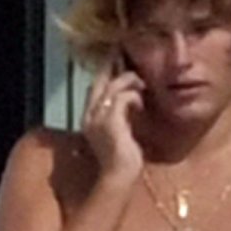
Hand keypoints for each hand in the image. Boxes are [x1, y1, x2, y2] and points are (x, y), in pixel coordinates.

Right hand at [81, 59, 144, 182]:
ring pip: (113, 85)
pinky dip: (134, 97)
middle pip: (100, 80)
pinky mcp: (111, 122)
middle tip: (125, 52)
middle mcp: (89, 115)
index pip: (95, 87)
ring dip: (130, 82)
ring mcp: (98, 118)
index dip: (105, 71)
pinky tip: (140, 104)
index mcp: (89, 118)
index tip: (116, 58)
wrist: (119, 178)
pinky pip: (123, 97)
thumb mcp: (120, 133)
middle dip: (113, 64)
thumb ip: (120, 117)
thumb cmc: (122, 160)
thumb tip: (132, 100)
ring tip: (141, 86)